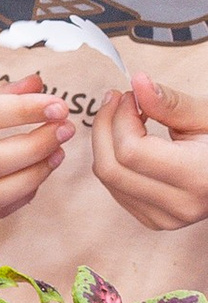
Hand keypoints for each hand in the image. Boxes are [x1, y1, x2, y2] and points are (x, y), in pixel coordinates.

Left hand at [92, 75, 207, 232]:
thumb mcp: (205, 115)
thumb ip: (170, 102)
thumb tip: (137, 82)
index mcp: (199, 177)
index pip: (131, 151)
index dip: (120, 118)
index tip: (129, 96)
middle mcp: (181, 206)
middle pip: (111, 168)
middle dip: (104, 127)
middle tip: (117, 100)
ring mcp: (166, 218)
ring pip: (108, 179)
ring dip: (106, 142)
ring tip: (125, 117)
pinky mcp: (155, 220)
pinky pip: (115, 189)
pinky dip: (113, 160)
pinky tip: (130, 141)